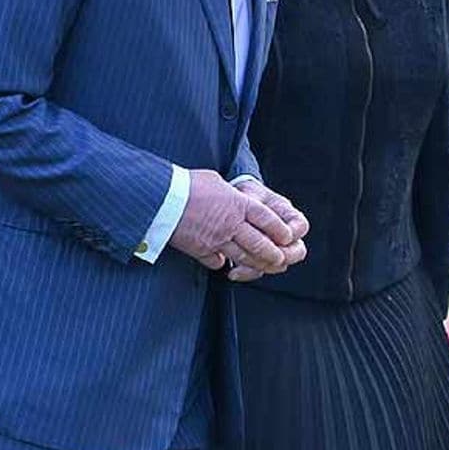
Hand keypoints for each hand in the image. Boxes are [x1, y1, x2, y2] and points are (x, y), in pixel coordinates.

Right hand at [172, 170, 298, 274]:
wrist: (161, 197)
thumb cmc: (187, 183)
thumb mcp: (216, 182)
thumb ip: (231, 195)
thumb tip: (235, 199)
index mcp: (238, 204)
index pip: (268, 220)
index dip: (280, 230)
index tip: (287, 237)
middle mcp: (231, 223)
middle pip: (260, 243)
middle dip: (273, 254)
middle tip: (281, 259)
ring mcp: (217, 239)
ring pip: (243, 257)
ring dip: (256, 264)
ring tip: (264, 268)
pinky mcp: (201, 249)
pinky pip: (217, 262)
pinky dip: (222, 264)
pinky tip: (224, 265)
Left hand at [224, 180, 308, 281]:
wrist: (232, 202)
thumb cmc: (245, 195)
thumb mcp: (250, 194)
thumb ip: (255, 201)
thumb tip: (253, 205)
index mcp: (288, 215)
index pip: (300, 227)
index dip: (291, 234)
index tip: (280, 237)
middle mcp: (285, 234)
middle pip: (298, 251)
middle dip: (285, 257)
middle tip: (270, 259)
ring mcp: (273, 248)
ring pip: (279, 265)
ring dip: (264, 267)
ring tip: (246, 266)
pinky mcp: (259, 258)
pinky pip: (259, 270)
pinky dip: (247, 273)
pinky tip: (232, 272)